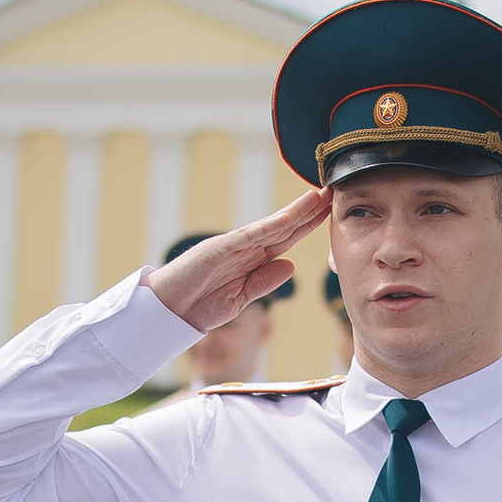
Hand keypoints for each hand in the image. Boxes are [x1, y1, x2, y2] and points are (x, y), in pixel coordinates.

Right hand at [145, 188, 330, 331]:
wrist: (169, 310)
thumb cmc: (201, 303)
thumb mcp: (242, 297)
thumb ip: (265, 281)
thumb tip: (291, 265)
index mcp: (252, 259)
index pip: (287, 238)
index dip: (309, 225)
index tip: (330, 211)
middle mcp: (245, 247)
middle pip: (284, 226)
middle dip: (308, 210)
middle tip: (332, 191)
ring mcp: (232, 246)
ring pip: (270, 226)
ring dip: (294, 212)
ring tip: (316, 198)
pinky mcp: (218, 249)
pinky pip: (246, 237)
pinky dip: (266, 228)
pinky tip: (285, 220)